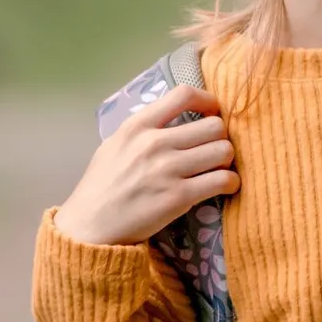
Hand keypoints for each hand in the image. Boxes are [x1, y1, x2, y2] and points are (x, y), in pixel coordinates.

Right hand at [54, 85, 239, 246]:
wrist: (90, 227)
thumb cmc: (101, 186)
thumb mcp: (114, 144)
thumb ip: (143, 129)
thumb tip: (174, 118)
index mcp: (137, 126)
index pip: (183, 94)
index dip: (208, 100)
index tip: (212, 112)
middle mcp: (154, 143)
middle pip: (214, 125)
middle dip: (220, 137)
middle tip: (214, 149)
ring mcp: (168, 170)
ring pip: (223, 150)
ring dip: (227, 160)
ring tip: (219, 169)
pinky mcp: (178, 197)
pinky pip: (222, 180)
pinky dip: (231, 183)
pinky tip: (225, 187)